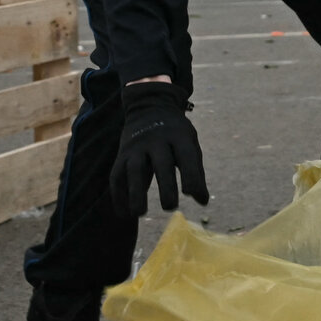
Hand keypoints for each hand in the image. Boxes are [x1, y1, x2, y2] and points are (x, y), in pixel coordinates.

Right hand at [111, 81, 208, 215]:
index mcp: (179, 136)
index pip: (186, 156)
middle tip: (170, 207)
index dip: (190, 175)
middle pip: (161, 163)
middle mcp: (157, 139)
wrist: (149, 107)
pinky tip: (123, 213)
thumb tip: (203, 202)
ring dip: (135, 192)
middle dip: (165, 185)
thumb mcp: (190, 144)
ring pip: (134, 169)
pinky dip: (118, 195)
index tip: (191, 194)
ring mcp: (137, 146)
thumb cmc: (176, 134)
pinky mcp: (122, 155)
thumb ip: (196, 172)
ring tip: (139, 213)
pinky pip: (117, 176)